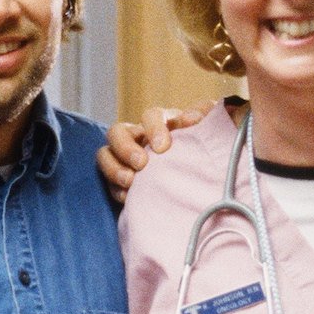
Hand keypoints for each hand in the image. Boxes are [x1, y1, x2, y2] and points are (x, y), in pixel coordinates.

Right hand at [96, 103, 211, 203]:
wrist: (202, 179)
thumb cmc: (205, 148)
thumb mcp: (209, 130)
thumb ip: (203, 118)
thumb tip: (191, 118)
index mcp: (161, 123)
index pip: (151, 116)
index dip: (153, 128)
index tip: (163, 147)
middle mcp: (139, 137)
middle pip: (117, 132)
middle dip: (125, 147)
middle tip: (141, 165)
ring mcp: (126, 158)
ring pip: (105, 154)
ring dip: (114, 168)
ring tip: (130, 182)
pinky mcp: (121, 180)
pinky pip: (108, 182)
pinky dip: (116, 189)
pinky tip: (129, 198)